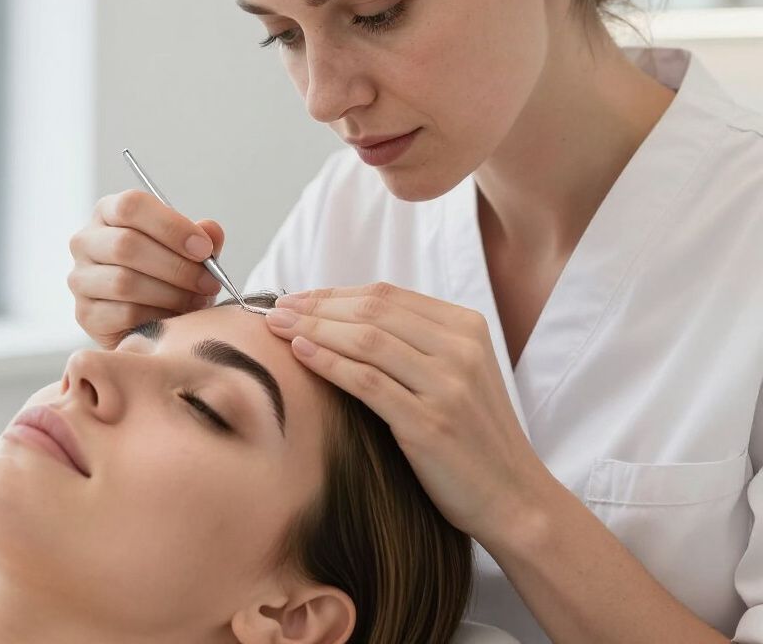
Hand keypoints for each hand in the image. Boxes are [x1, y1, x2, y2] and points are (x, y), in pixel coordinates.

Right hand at [68, 190, 226, 347]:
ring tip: (198, 299)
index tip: (204, 248)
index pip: (131, 206)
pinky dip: (157, 316)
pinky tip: (175, 316)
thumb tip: (211, 230)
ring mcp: (80, 278)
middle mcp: (86, 241)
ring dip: (171, 293)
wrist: (148, 316)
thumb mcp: (188, 250)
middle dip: (176, 266)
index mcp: (109, 212)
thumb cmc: (166, 273)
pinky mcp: (85, 313)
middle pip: (126, 244)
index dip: (171, 226)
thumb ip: (201, 238)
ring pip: (124, 282)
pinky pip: (124, 314)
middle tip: (208, 281)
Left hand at [264, 282, 551, 543]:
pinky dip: (328, 363)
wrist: (515, 498)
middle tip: (275, 309)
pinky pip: (367, 382)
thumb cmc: (473, 437)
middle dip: (316, 306)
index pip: (386, 295)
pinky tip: (300, 354)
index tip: (296, 298)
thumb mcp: (456, 373)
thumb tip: (341, 317)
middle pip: (372, 311)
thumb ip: (414, 342)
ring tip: (277, 328)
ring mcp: (447, 385)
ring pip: (367, 340)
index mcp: (466, 327)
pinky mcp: (430, 424)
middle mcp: (460, 348)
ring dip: (314, 329)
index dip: (333, 293)